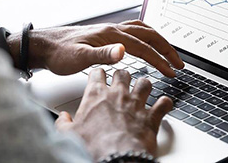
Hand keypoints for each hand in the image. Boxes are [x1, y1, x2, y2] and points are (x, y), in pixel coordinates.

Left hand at [8, 20, 183, 76]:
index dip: (160, 60)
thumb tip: (123, 51)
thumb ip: (102, 55)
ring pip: (143, 30)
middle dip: (166, 49)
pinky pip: (134, 31)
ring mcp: (111, 30)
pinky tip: (146, 43)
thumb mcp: (79, 58)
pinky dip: (146, 36)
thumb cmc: (60, 53)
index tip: (172, 72)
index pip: (143, 47)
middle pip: (148, 35)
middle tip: (179, 63)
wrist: (46, 45)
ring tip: (169, 53)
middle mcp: (113, 29)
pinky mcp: (106, 34)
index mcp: (110, 35)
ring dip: (159, 41)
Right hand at [55, 69, 172, 159]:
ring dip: (144, 86)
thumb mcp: (69, 135)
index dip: (98, 74)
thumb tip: (62, 118)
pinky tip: (163, 105)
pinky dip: (165, 104)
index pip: (97, 72)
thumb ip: (64, 123)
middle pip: (123, 72)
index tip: (99, 77)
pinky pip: (164, 103)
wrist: (116, 160)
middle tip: (121, 82)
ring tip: (143, 90)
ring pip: (145, 82)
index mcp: (96, 95)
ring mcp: (137, 104)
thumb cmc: (94, 147)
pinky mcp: (152, 117)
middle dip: (122, 76)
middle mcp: (118, 94)